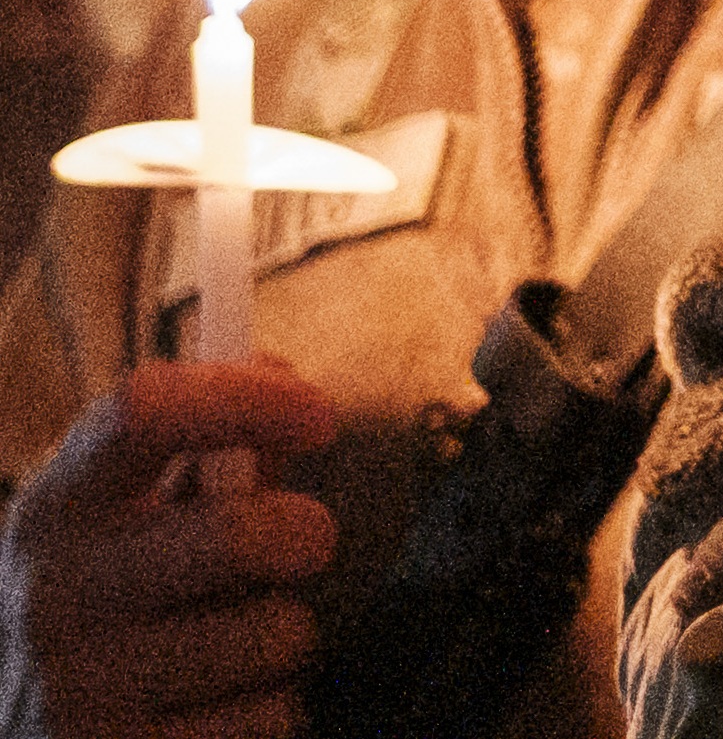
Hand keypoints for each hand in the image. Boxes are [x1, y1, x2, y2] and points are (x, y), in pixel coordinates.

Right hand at [0, 361, 336, 738]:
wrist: (29, 727)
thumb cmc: (109, 599)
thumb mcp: (125, 518)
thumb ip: (208, 452)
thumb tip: (287, 390)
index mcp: (56, 508)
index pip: (145, 411)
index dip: (249, 399)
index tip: (320, 417)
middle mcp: (54, 595)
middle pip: (242, 533)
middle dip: (305, 533)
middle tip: (304, 544)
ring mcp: (79, 691)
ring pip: (274, 634)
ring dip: (285, 633)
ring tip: (235, 643)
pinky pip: (270, 718)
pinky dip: (269, 709)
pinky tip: (214, 708)